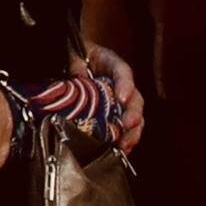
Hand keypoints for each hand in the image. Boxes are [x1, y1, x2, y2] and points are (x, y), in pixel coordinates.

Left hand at [78, 42, 146, 156]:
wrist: (70, 60)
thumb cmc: (73, 54)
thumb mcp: (72, 54)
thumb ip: (74, 64)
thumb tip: (76, 77)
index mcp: (110, 63)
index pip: (122, 72)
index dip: (125, 85)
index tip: (122, 98)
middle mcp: (119, 84)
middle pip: (134, 98)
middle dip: (133, 113)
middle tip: (127, 124)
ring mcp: (119, 102)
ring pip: (134, 117)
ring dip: (132, 132)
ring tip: (125, 144)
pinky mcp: (114, 116)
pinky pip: (126, 130)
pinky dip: (125, 141)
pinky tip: (121, 150)